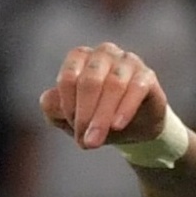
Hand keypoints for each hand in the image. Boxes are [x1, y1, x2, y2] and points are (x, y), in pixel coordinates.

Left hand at [39, 41, 166, 151]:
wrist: (134, 129)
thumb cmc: (97, 117)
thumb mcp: (70, 118)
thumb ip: (53, 108)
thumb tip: (48, 100)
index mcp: (80, 58)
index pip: (69, 77)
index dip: (68, 105)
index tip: (73, 128)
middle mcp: (103, 53)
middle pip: (90, 81)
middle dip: (85, 115)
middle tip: (85, 143)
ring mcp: (127, 61)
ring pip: (113, 84)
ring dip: (102, 116)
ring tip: (96, 142)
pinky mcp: (147, 75)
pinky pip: (136, 88)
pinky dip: (125, 108)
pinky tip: (117, 126)